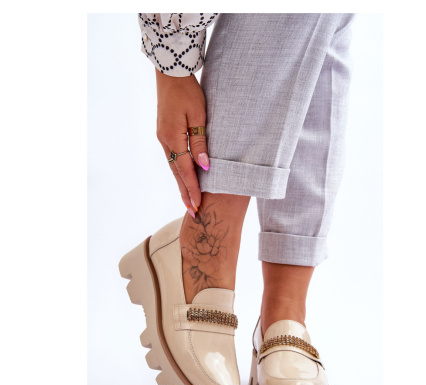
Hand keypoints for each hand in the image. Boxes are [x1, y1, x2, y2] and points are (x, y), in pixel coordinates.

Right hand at [155, 70, 209, 216]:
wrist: (171, 74)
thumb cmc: (188, 92)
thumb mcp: (199, 116)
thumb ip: (200, 142)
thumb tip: (204, 166)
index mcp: (173, 138)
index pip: (185, 170)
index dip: (193, 189)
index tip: (198, 205)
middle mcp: (165, 141)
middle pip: (177, 173)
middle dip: (185, 193)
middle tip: (192, 212)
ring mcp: (163, 138)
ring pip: (173, 168)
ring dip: (181, 185)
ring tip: (188, 201)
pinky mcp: (164, 134)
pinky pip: (172, 159)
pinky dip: (178, 172)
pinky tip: (182, 179)